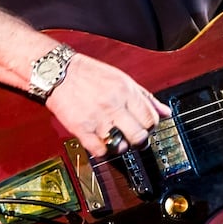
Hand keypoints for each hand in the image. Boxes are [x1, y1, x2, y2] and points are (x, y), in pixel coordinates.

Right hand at [44, 52, 171, 157]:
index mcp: (126, 91)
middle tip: (134, 138)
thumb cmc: (89, 74)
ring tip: (116, 139)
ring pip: (121, 146)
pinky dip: (103, 151)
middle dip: (140, 140)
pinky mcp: (81, 128)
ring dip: (121, 146)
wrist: (57, 72)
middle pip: (139, 135)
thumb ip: (145, 97)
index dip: (151, 127)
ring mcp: (97, 118)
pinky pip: (99, 150)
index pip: (151, 119)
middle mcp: (114, 105)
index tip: (146, 127)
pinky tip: (101, 143)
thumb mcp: (121, 78)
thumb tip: (166, 112)